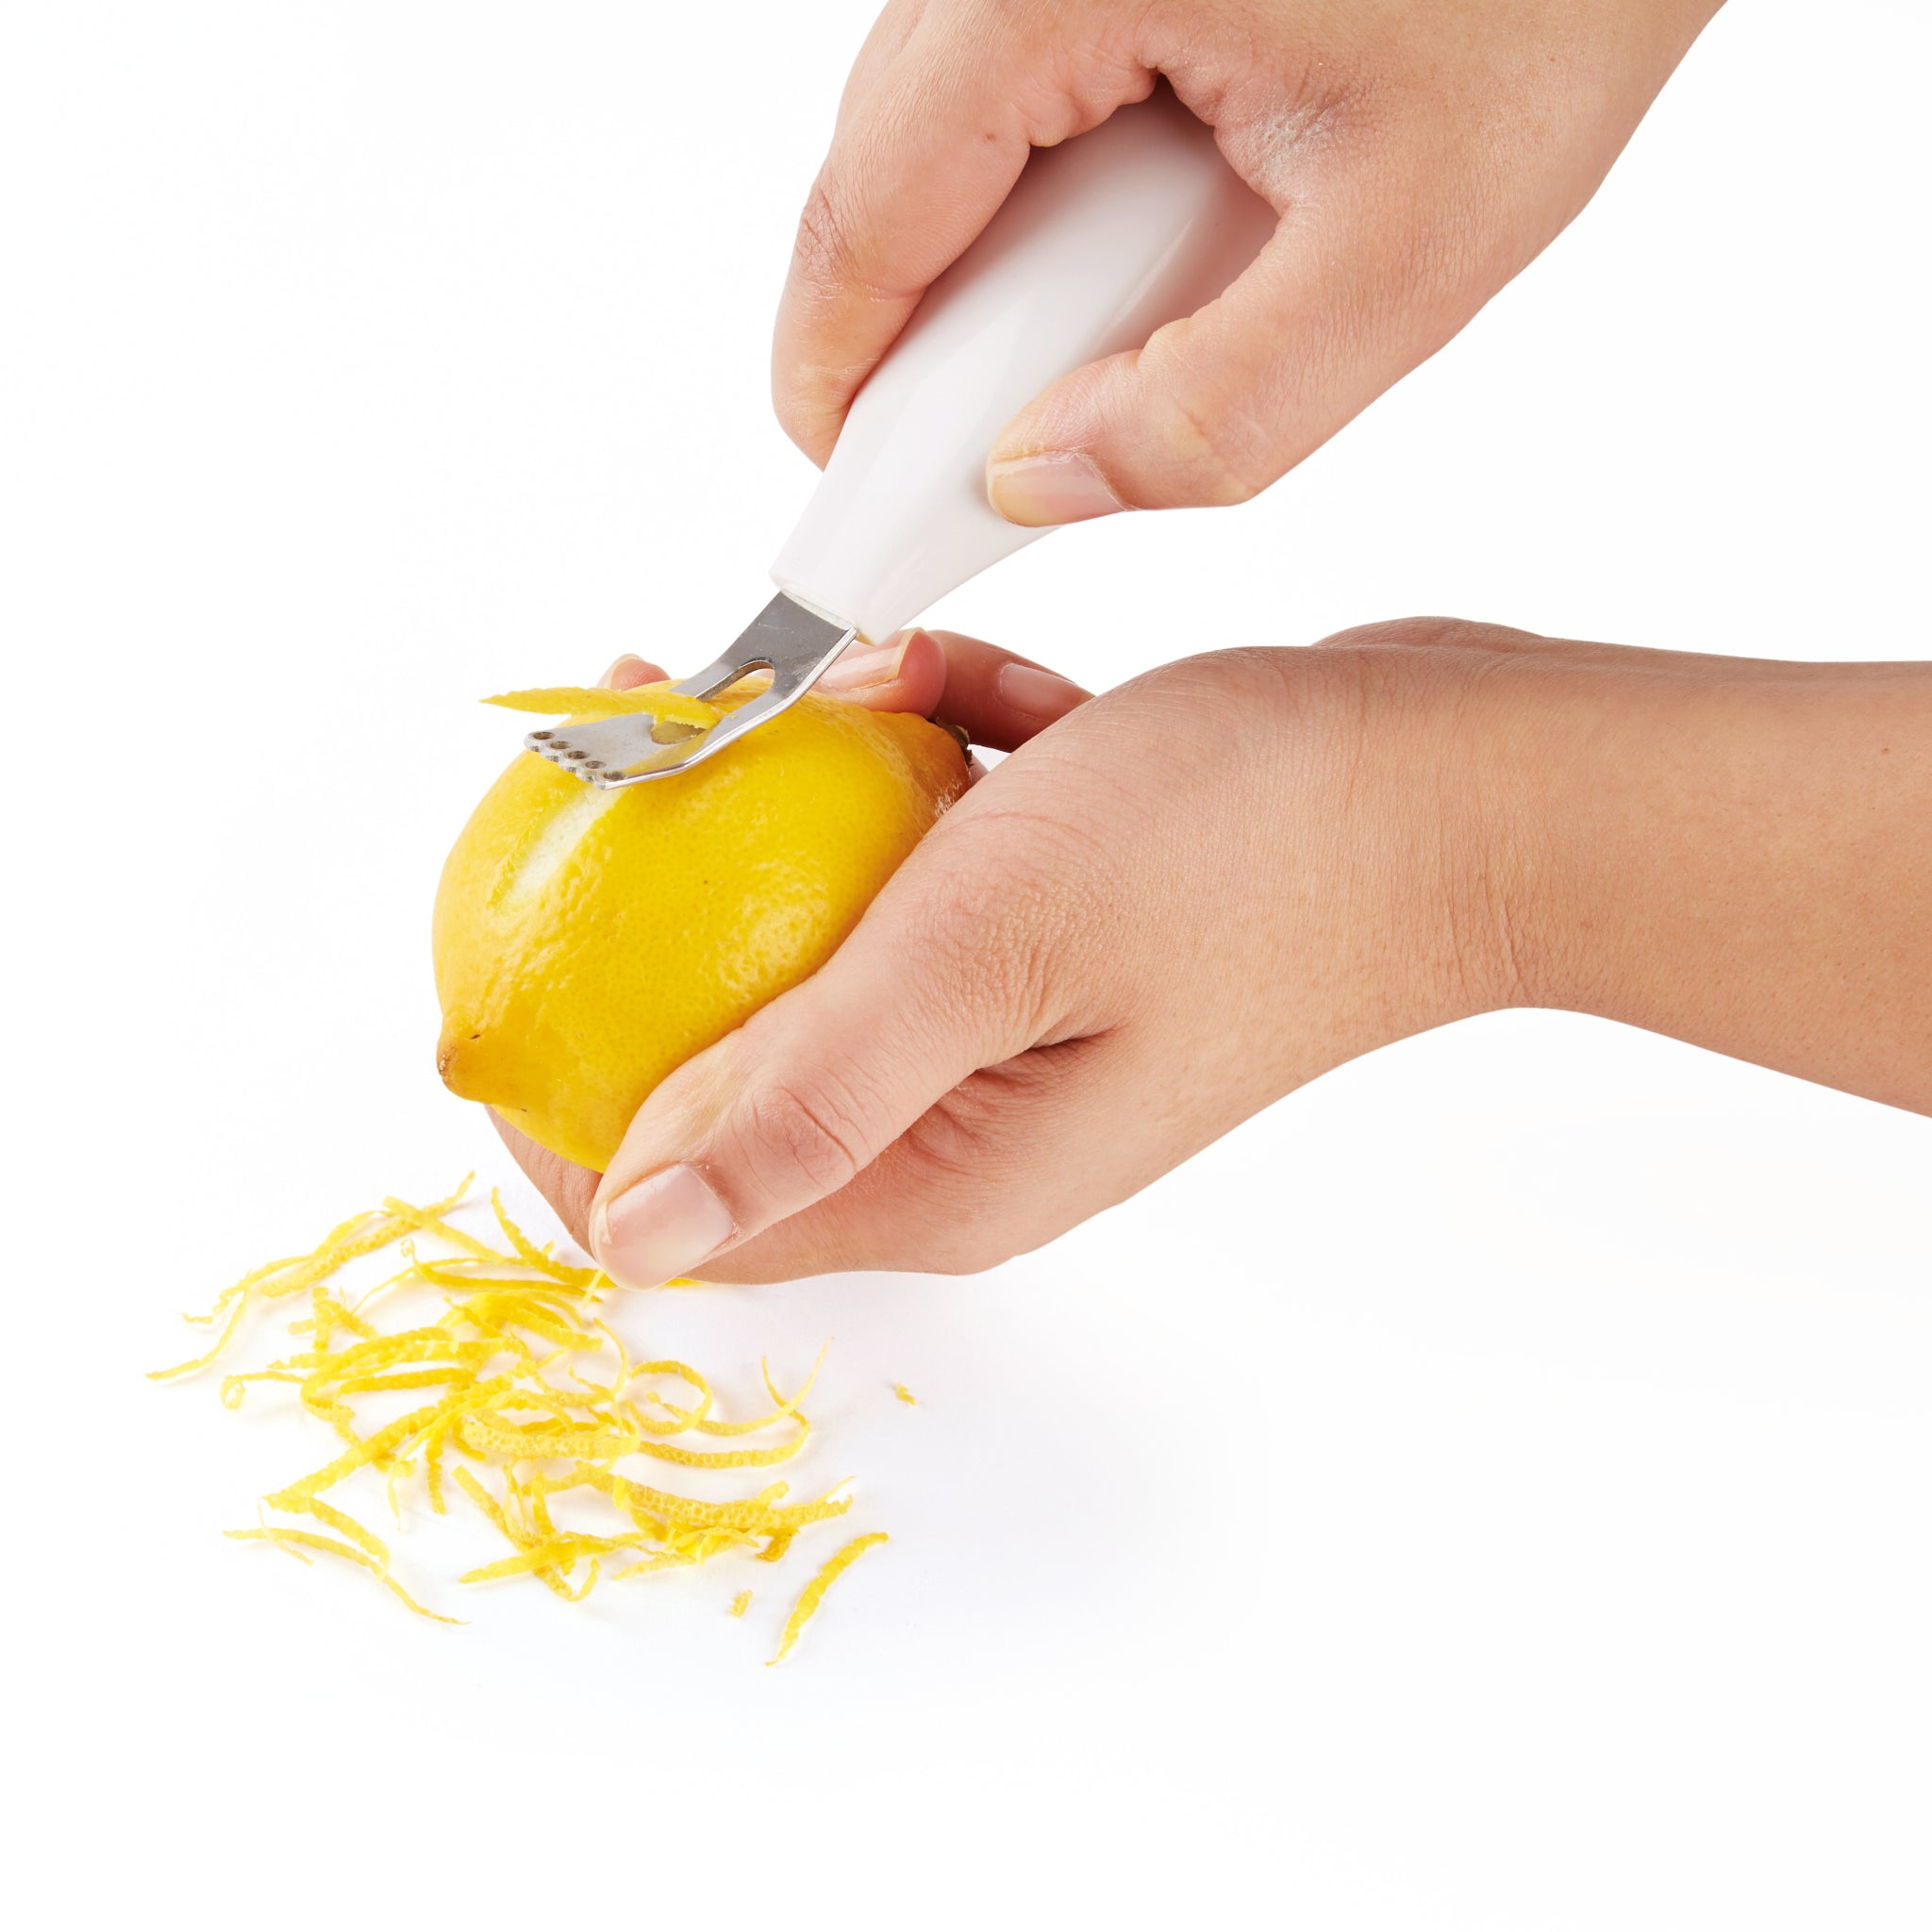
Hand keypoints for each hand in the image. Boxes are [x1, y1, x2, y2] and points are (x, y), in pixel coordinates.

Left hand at [501, 622, 1931, 1282]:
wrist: (1461, 781)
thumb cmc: (1251, 853)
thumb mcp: (986, 951)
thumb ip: (802, 1090)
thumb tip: (627, 1234)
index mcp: (940, 1178)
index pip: (685, 1199)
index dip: (569, 1084)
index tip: (520, 931)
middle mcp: (966, 1123)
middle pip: (743, 1037)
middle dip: (687, 887)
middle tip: (671, 724)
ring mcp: (1016, 1023)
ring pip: (832, 918)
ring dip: (823, 793)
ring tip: (877, 684)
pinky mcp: (1060, 936)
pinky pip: (930, 855)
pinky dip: (934, 757)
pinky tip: (987, 692)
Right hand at [775, 0, 1723, 522]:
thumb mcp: (1408, 254)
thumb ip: (1217, 412)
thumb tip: (1040, 483)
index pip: (869, 210)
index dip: (837, 372)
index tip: (843, 487)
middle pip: (879, 163)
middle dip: (905, 331)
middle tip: (955, 460)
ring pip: (937, 114)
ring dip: (977, 256)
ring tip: (1062, 361)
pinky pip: (1012, 65)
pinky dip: (1036, 180)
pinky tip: (1120, 249)